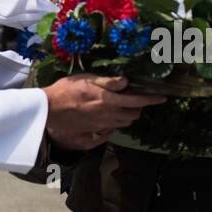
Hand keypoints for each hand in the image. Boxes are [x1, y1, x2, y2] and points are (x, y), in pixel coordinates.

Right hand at [43, 74, 164, 150]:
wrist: (48, 110)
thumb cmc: (66, 90)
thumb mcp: (87, 79)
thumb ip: (108, 82)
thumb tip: (127, 81)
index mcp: (109, 101)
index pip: (137, 101)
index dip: (152, 99)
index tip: (163, 97)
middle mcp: (109, 115)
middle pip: (133, 114)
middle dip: (140, 107)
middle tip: (139, 99)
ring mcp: (102, 126)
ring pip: (124, 123)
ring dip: (129, 115)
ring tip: (126, 107)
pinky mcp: (94, 132)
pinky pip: (112, 130)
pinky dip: (116, 123)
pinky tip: (111, 117)